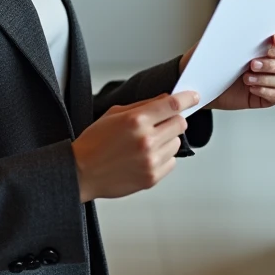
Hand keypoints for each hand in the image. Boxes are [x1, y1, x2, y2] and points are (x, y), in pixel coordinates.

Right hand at [71, 91, 197, 201]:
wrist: (82, 172)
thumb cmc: (94, 142)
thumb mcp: (114, 114)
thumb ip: (143, 105)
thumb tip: (166, 99)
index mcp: (136, 120)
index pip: (172, 105)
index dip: (187, 98)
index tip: (193, 97)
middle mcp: (146, 140)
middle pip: (180, 123)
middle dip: (173, 120)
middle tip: (160, 123)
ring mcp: (150, 161)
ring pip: (177, 143)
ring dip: (167, 139)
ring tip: (147, 143)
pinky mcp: (152, 177)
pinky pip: (172, 162)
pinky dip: (163, 157)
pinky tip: (145, 156)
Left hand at [178, 30, 274, 110]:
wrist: (200, 83)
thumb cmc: (210, 59)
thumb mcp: (219, 41)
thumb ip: (233, 30)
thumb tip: (242, 19)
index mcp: (264, 44)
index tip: (272, 40)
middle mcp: (271, 60)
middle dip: (274, 61)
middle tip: (253, 63)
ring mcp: (268, 79)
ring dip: (266, 77)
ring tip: (246, 77)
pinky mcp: (263, 96)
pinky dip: (266, 91)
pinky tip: (251, 88)